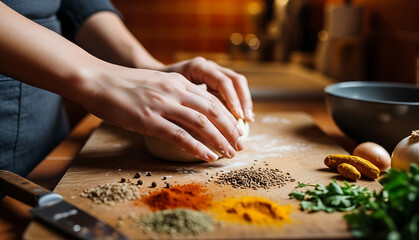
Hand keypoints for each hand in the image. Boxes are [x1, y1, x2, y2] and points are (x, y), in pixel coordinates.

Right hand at [82, 65, 243, 160]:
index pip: (212, 99)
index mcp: (178, 82)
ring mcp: (162, 105)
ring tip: (229, 153)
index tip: (237, 130)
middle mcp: (175, 91)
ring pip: (201, 123)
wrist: (96, 80)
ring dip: (219, 140)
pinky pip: (179, 136)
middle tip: (240, 144)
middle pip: (214, 111)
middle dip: (231, 129)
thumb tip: (188, 110)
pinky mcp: (148, 120)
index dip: (228, 116)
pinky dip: (197, 147)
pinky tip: (207, 156)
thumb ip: (174, 93)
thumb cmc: (124, 85)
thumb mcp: (156, 82)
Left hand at [160, 57, 253, 121]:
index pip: (223, 82)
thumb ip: (184, 106)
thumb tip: (201, 126)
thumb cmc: (157, 88)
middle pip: (235, 80)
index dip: (233, 100)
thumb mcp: (168, 95)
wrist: (150, 78)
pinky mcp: (214, 80)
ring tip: (248, 121)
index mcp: (198, 67)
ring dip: (244, 102)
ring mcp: (213, 72)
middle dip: (243, 101)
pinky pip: (232, 90)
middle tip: (246, 120)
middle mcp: (209, 66)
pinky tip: (241, 118)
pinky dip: (238, 103)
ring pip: (237, 84)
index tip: (238, 117)